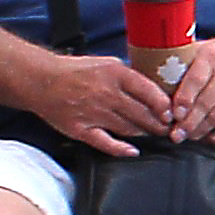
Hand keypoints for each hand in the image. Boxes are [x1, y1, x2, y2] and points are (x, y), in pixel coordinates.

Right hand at [38, 49, 179, 158]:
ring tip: (154, 135)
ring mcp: (93, 113)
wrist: (41, 80)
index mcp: (114, 74)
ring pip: (128, 128)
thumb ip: (128, 75)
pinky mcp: (81, 129)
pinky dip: (121, 149)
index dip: (164, 105)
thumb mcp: (106, 63)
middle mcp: (106, 93)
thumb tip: (152, 87)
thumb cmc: (75, 71)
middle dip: (159, 124)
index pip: (148, 91)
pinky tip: (133, 151)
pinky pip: (105, 143)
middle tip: (169, 128)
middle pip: (142, 114)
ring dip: (145, 133)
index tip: (172, 112)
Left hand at [155, 29, 214, 147]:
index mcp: (212, 57)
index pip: (196, 80)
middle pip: (204, 104)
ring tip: (186, 137)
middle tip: (174, 134)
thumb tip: (152, 70)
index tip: (173, 113)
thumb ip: (184, 60)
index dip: (183, 99)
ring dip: (199, 131)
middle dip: (187, 123)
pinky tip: (206, 137)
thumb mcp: (206, 47)